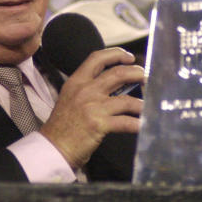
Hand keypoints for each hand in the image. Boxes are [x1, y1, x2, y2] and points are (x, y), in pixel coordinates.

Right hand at [38, 47, 144, 169]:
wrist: (52, 147)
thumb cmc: (62, 126)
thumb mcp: (70, 98)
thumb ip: (87, 89)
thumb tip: (112, 86)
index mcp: (76, 81)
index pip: (97, 58)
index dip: (116, 54)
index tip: (129, 57)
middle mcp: (86, 90)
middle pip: (118, 73)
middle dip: (136, 73)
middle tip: (145, 77)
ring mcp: (93, 106)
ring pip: (127, 99)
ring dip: (142, 102)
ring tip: (148, 105)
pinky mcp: (100, 124)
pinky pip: (126, 122)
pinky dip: (138, 124)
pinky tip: (144, 125)